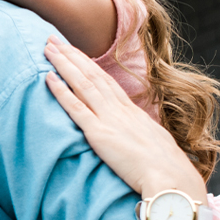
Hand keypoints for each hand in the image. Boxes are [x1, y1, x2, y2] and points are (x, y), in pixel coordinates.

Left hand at [43, 37, 204, 198]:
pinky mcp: (99, 134)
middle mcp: (121, 110)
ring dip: (64, 63)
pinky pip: (76, 108)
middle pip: (92, 75)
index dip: (89, 64)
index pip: (106, 82)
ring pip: (83, 83)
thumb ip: (141, 139)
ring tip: (47, 47)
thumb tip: (136, 142)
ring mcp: (110, 120)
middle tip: (54, 38)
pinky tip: (48, 77)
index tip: (75, 51)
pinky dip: (61, 90)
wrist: (171, 181)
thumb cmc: (167, 171)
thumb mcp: (154, 147)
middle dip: (72, 54)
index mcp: (133, 113)